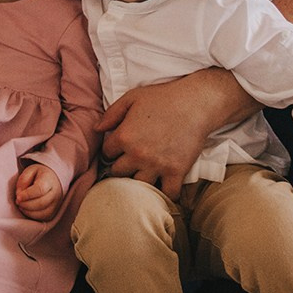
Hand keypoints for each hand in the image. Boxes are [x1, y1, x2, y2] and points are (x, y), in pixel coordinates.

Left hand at [14, 163, 62, 221]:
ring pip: (43, 213)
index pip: (40, 189)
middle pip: (41, 203)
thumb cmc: (38, 176)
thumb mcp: (29, 171)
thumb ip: (23, 181)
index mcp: (49, 180)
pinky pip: (43, 218)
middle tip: (17, 201)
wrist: (52, 180)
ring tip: (21, 205)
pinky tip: (26, 209)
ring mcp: (56, 204)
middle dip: (26, 204)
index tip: (18, 197)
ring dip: (28, 211)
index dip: (27, 195)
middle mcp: (56, 193)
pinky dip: (32, 216)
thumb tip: (19, 194)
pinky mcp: (53, 212)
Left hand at [97, 68, 254, 199]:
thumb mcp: (132, 98)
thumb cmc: (163, 98)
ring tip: (142, 175)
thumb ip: (111, 114)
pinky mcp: (176, 172)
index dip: (111, 149)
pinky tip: (163, 187)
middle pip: (118, 172)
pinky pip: (167, 194)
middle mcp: (137, 154)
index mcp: (124, 136)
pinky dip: (165, 194)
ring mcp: (157, 165)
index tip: (119, 148)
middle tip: (129, 162)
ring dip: (138, 181)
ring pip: (137, 186)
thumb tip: (96, 129)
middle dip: (121, 166)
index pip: (106, 152)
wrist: (196, 103)